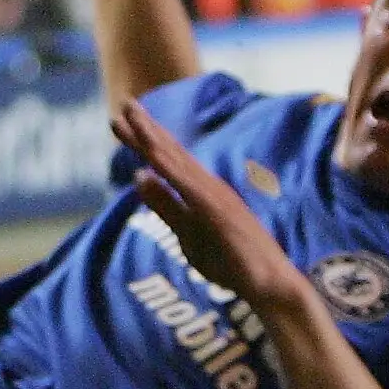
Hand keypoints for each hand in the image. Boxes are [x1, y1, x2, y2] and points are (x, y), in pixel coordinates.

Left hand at [111, 96, 307, 312]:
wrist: (269, 285)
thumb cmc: (230, 260)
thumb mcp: (186, 232)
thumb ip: (165, 205)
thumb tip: (139, 176)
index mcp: (199, 192)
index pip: (166, 161)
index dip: (143, 140)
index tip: (119, 120)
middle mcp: (207, 187)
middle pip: (170, 154)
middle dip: (146, 129)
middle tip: (124, 103)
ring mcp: (215, 198)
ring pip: (178, 164)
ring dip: (154, 139)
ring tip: (133, 116)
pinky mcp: (219, 213)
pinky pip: (189, 188)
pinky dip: (170, 169)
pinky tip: (152, 155)